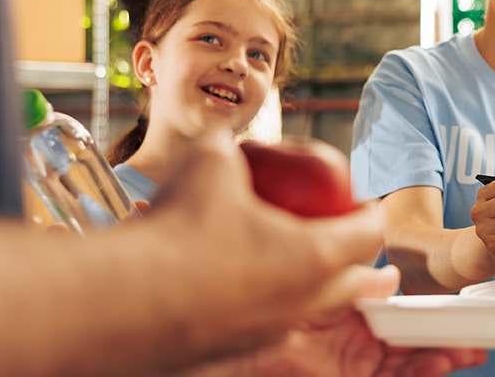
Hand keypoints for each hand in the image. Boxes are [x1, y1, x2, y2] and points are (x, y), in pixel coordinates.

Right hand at [140, 133, 401, 364]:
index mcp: (316, 255)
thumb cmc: (179, 227)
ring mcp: (270, 333)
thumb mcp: (212, 163)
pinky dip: (267, 310)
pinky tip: (251, 297)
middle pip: (353, 286)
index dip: (373, 214)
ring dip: (318, 294)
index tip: (369, 205)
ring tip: (316, 282)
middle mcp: (303, 301)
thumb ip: (232, 150)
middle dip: (366, 271)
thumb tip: (228, 142)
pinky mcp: (234, 353)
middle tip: (374, 265)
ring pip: (309, 313)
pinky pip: (265, 329)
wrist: (121, 302)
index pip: (368, 233)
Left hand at [198, 265, 485, 376]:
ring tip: (468, 353)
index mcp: (355, 312)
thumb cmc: (265, 307)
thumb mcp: (316, 287)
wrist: (227, 339)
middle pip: (413, 341)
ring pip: (408, 363)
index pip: (404, 312)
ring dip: (440, 359)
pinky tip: (436, 364)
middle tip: (480, 339)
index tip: (462, 312)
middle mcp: (359, 339)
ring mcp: (355, 363)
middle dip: (448, 341)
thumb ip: (354, 283)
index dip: (434, 314)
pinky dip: (416, 372)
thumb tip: (390, 277)